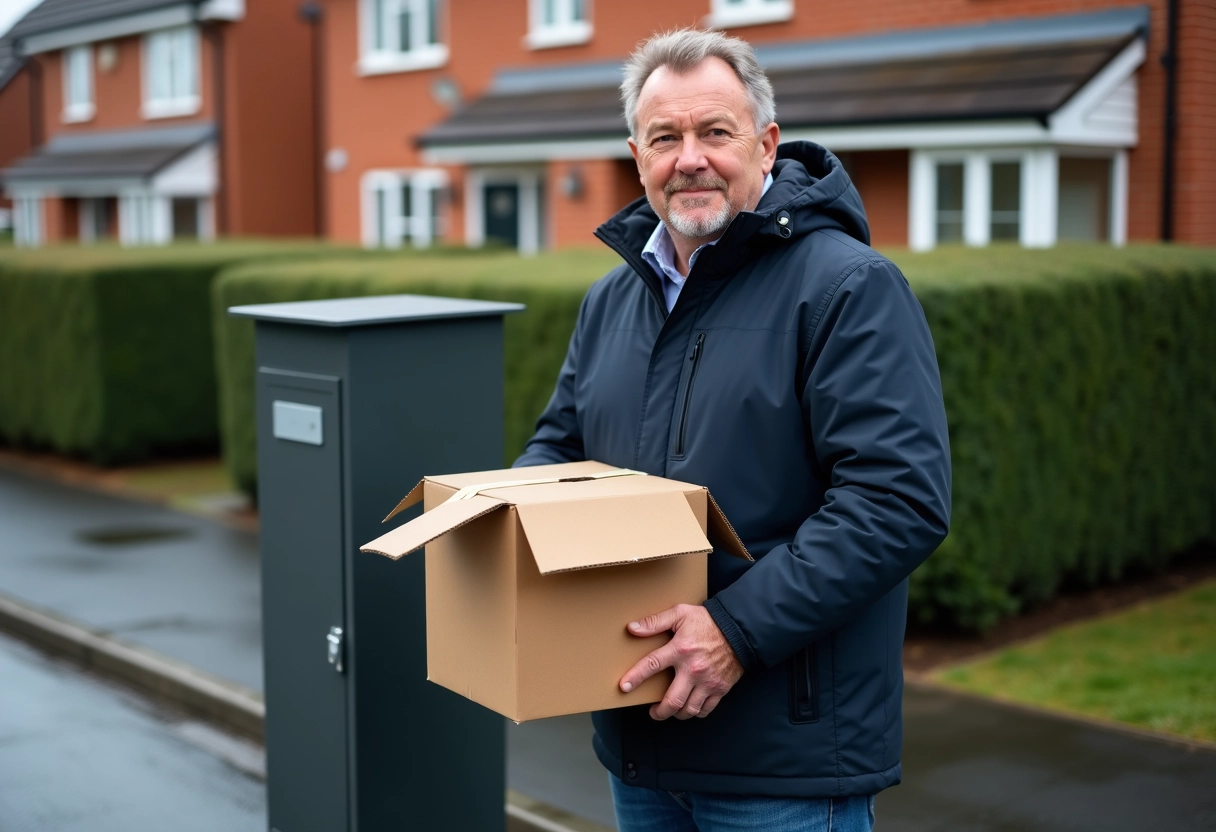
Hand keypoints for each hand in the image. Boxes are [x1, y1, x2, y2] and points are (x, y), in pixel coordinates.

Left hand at [620, 604, 742, 720]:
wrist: (739, 629)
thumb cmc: (707, 621)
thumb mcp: (680, 613)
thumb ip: (655, 621)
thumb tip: (632, 628)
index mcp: (680, 649)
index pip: (652, 665)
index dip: (636, 677)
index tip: (625, 687)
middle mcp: (693, 669)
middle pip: (672, 701)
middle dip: (659, 712)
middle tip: (653, 712)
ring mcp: (708, 681)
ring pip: (689, 709)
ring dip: (677, 714)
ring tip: (671, 710)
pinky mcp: (720, 688)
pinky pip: (705, 709)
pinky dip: (696, 712)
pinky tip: (690, 707)